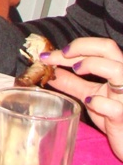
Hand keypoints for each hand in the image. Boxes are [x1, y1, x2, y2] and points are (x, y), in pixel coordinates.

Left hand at [42, 37, 122, 161]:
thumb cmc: (113, 118)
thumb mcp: (90, 95)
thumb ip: (71, 83)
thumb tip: (49, 71)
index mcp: (117, 70)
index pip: (99, 47)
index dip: (74, 46)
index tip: (48, 54)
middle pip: (109, 48)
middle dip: (81, 46)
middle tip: (62, 55)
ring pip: (116, 70)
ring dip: (91, 64)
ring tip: (77, 70)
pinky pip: (115, 107)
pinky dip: (99, 102)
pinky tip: (89, 102)